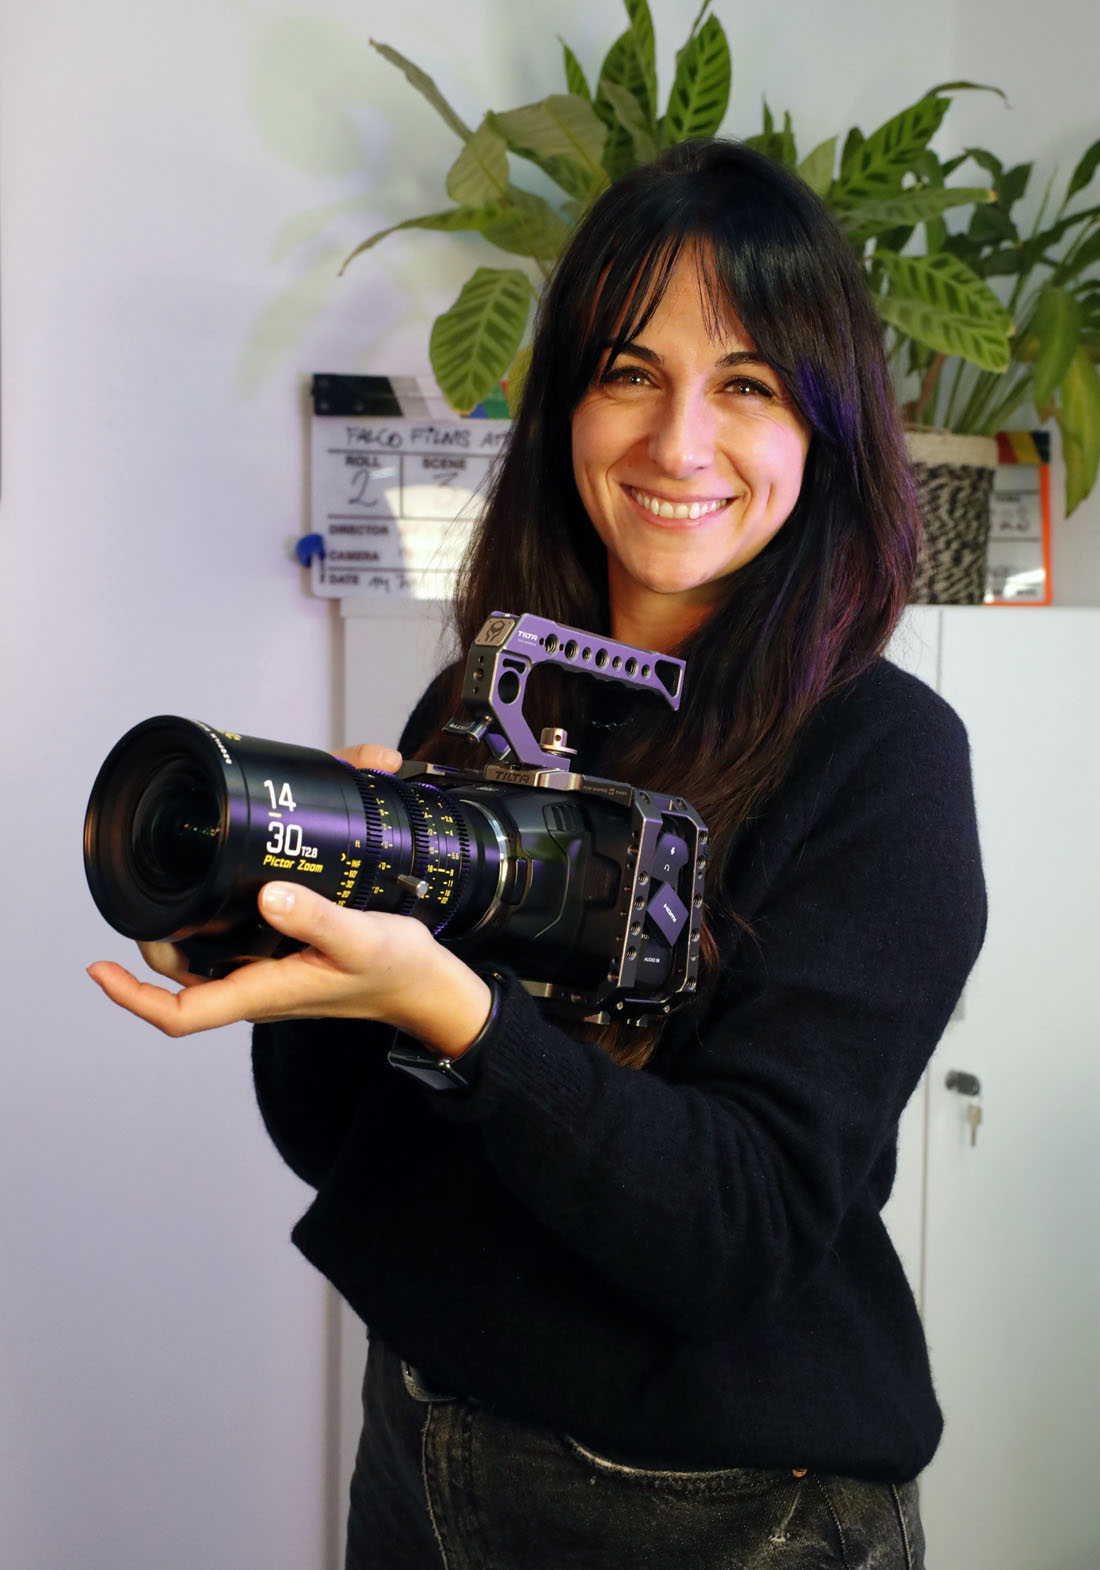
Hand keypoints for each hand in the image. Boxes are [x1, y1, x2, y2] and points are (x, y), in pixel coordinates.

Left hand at [86, 742, 493, 1052]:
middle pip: (177, 984)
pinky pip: (225, 953)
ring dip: (172, 938)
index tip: (100, 969)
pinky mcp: (280, 961)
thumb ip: (315, 918)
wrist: (426, 986)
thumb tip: (267, 895)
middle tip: (134, 903)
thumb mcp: (361, 939)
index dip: (132, 996)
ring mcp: (266, 977)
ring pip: (198, 968)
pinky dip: (205, 928)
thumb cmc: (397, 970)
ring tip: (157, 894)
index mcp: (263, 993)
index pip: (179, 1013)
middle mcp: (255, 990)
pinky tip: (207, 894)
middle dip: (146, 952)